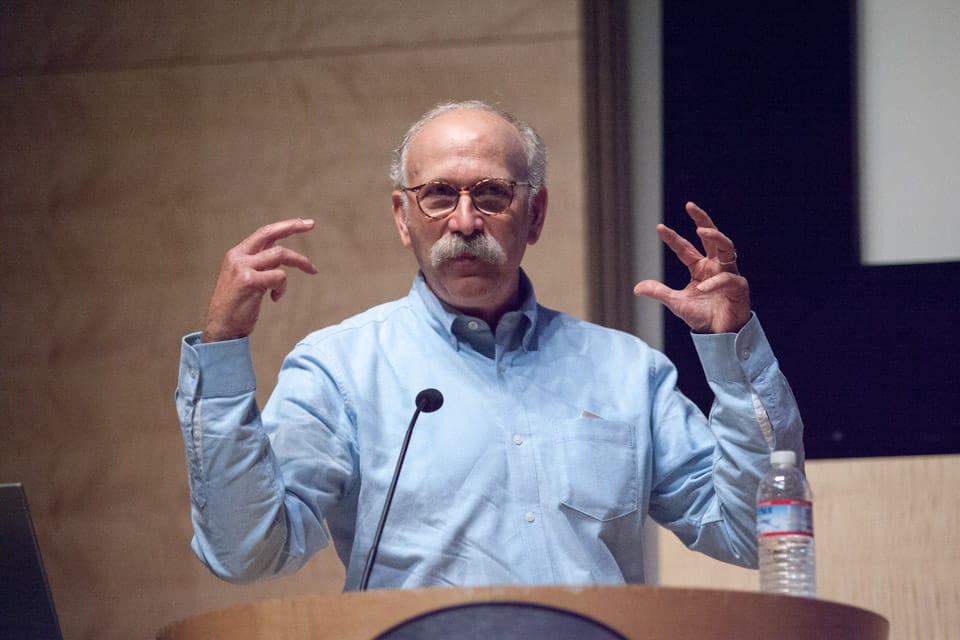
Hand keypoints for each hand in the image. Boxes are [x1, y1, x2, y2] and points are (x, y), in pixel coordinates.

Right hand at [201, 218, 317, 342]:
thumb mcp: (247, 280)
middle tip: (311, 224)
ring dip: (300, 262)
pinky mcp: (249, 281)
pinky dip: (283, 288)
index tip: (304, 223)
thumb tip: (282, 255)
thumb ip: (261, 265)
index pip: (264, 233)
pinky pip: (279, 276)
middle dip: (292, 226)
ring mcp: (242, 268)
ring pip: (280, 254)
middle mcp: (238, 257)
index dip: (285, 226)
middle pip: (270, 233)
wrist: (222, 329)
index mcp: (237, 254)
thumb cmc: (237, 307)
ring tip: (311, 271)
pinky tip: (275, 298)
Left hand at [633, 202, 749, 333]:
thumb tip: (636, 287)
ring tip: (700, 230)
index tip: (659, 228)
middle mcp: (715, 266)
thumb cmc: (702, 316)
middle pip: (712, 237)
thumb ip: (659, 292)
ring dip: (715, 237)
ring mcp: (729, 274)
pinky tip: (703, 286)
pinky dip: (715, 282)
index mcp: (700, 267)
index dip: (673, 238)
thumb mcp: (676, 302)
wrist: (719, 336)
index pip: (685, 248)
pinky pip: (728, 279)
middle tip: (690, 206)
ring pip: (727, 247)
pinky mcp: (739, 287)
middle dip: (702, 219)